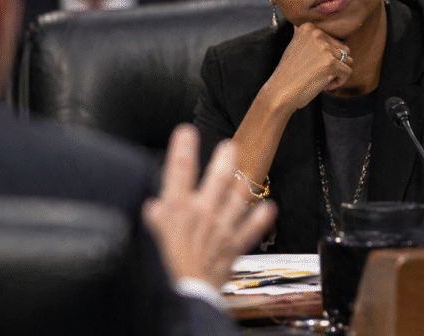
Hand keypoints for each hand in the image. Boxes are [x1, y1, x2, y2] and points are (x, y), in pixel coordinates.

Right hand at [143, 124, 276, 289]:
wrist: (187, 292)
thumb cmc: (167, 266)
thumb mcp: (155, 238)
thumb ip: (156, 220)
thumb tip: (153, 205)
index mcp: (177, 209)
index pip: (179, 172)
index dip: (183, 149)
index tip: (186, 131)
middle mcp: (201, 213)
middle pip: (215, 180)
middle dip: (223, 161)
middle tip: (230, 145)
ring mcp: (220, 228)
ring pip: (236, 199)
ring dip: (242, 185)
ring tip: (247, 172)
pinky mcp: (233, 244)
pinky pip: (250, 230)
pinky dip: (261, 219)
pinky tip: (270, 208)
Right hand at [265, 22, 352, 109]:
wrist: (280, 91)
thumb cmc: (288, 74)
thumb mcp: (295, 47)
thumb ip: (306, 38)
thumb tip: (308, 28)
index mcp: (308, 27)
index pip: (334, 41)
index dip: (328, 57)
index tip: (314, 66)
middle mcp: (317, 34)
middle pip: (344, 49)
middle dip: (335, 64)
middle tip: (320, 75)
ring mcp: (324, 48)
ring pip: (348, 60)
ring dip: (338, 73)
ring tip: (323, 81)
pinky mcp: (331, 63)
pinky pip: (348, 72)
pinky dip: (340, 82)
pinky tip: (325, 86)